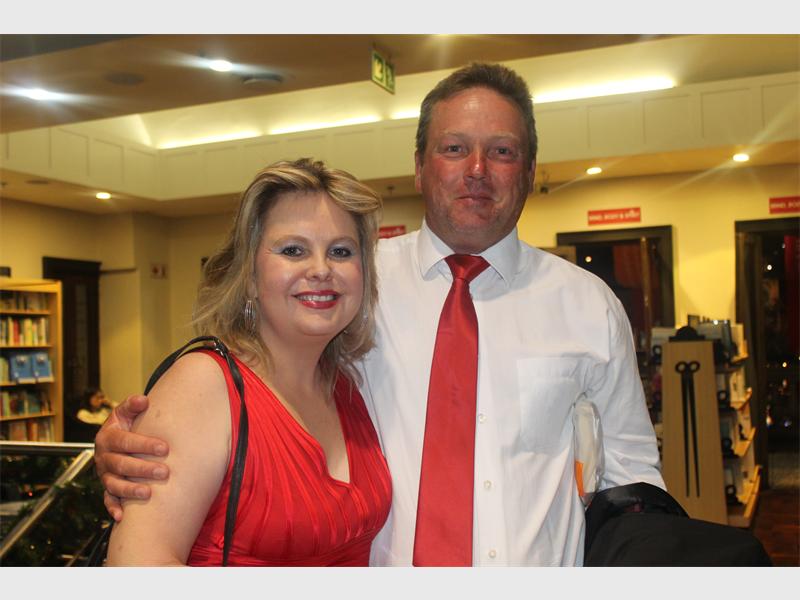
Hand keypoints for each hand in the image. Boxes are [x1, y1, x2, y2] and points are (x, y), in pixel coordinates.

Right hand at [94, 394, 169, 520]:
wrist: (116, 438)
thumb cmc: (127, 424)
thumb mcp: (126, 413)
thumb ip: (133, 405)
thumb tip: (143, 400)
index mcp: (107, 437)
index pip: (124, 441)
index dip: (144, 444)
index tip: (165, 448)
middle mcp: (103, 457)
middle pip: (120, 464)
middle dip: (142, 469)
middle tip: (164, 472)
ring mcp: (104, 474)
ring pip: (114, 484)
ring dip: (130, 490)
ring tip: (149, 494)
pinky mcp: (107, 487)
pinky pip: (108, 499)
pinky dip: (113, 508)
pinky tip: (122, 517)